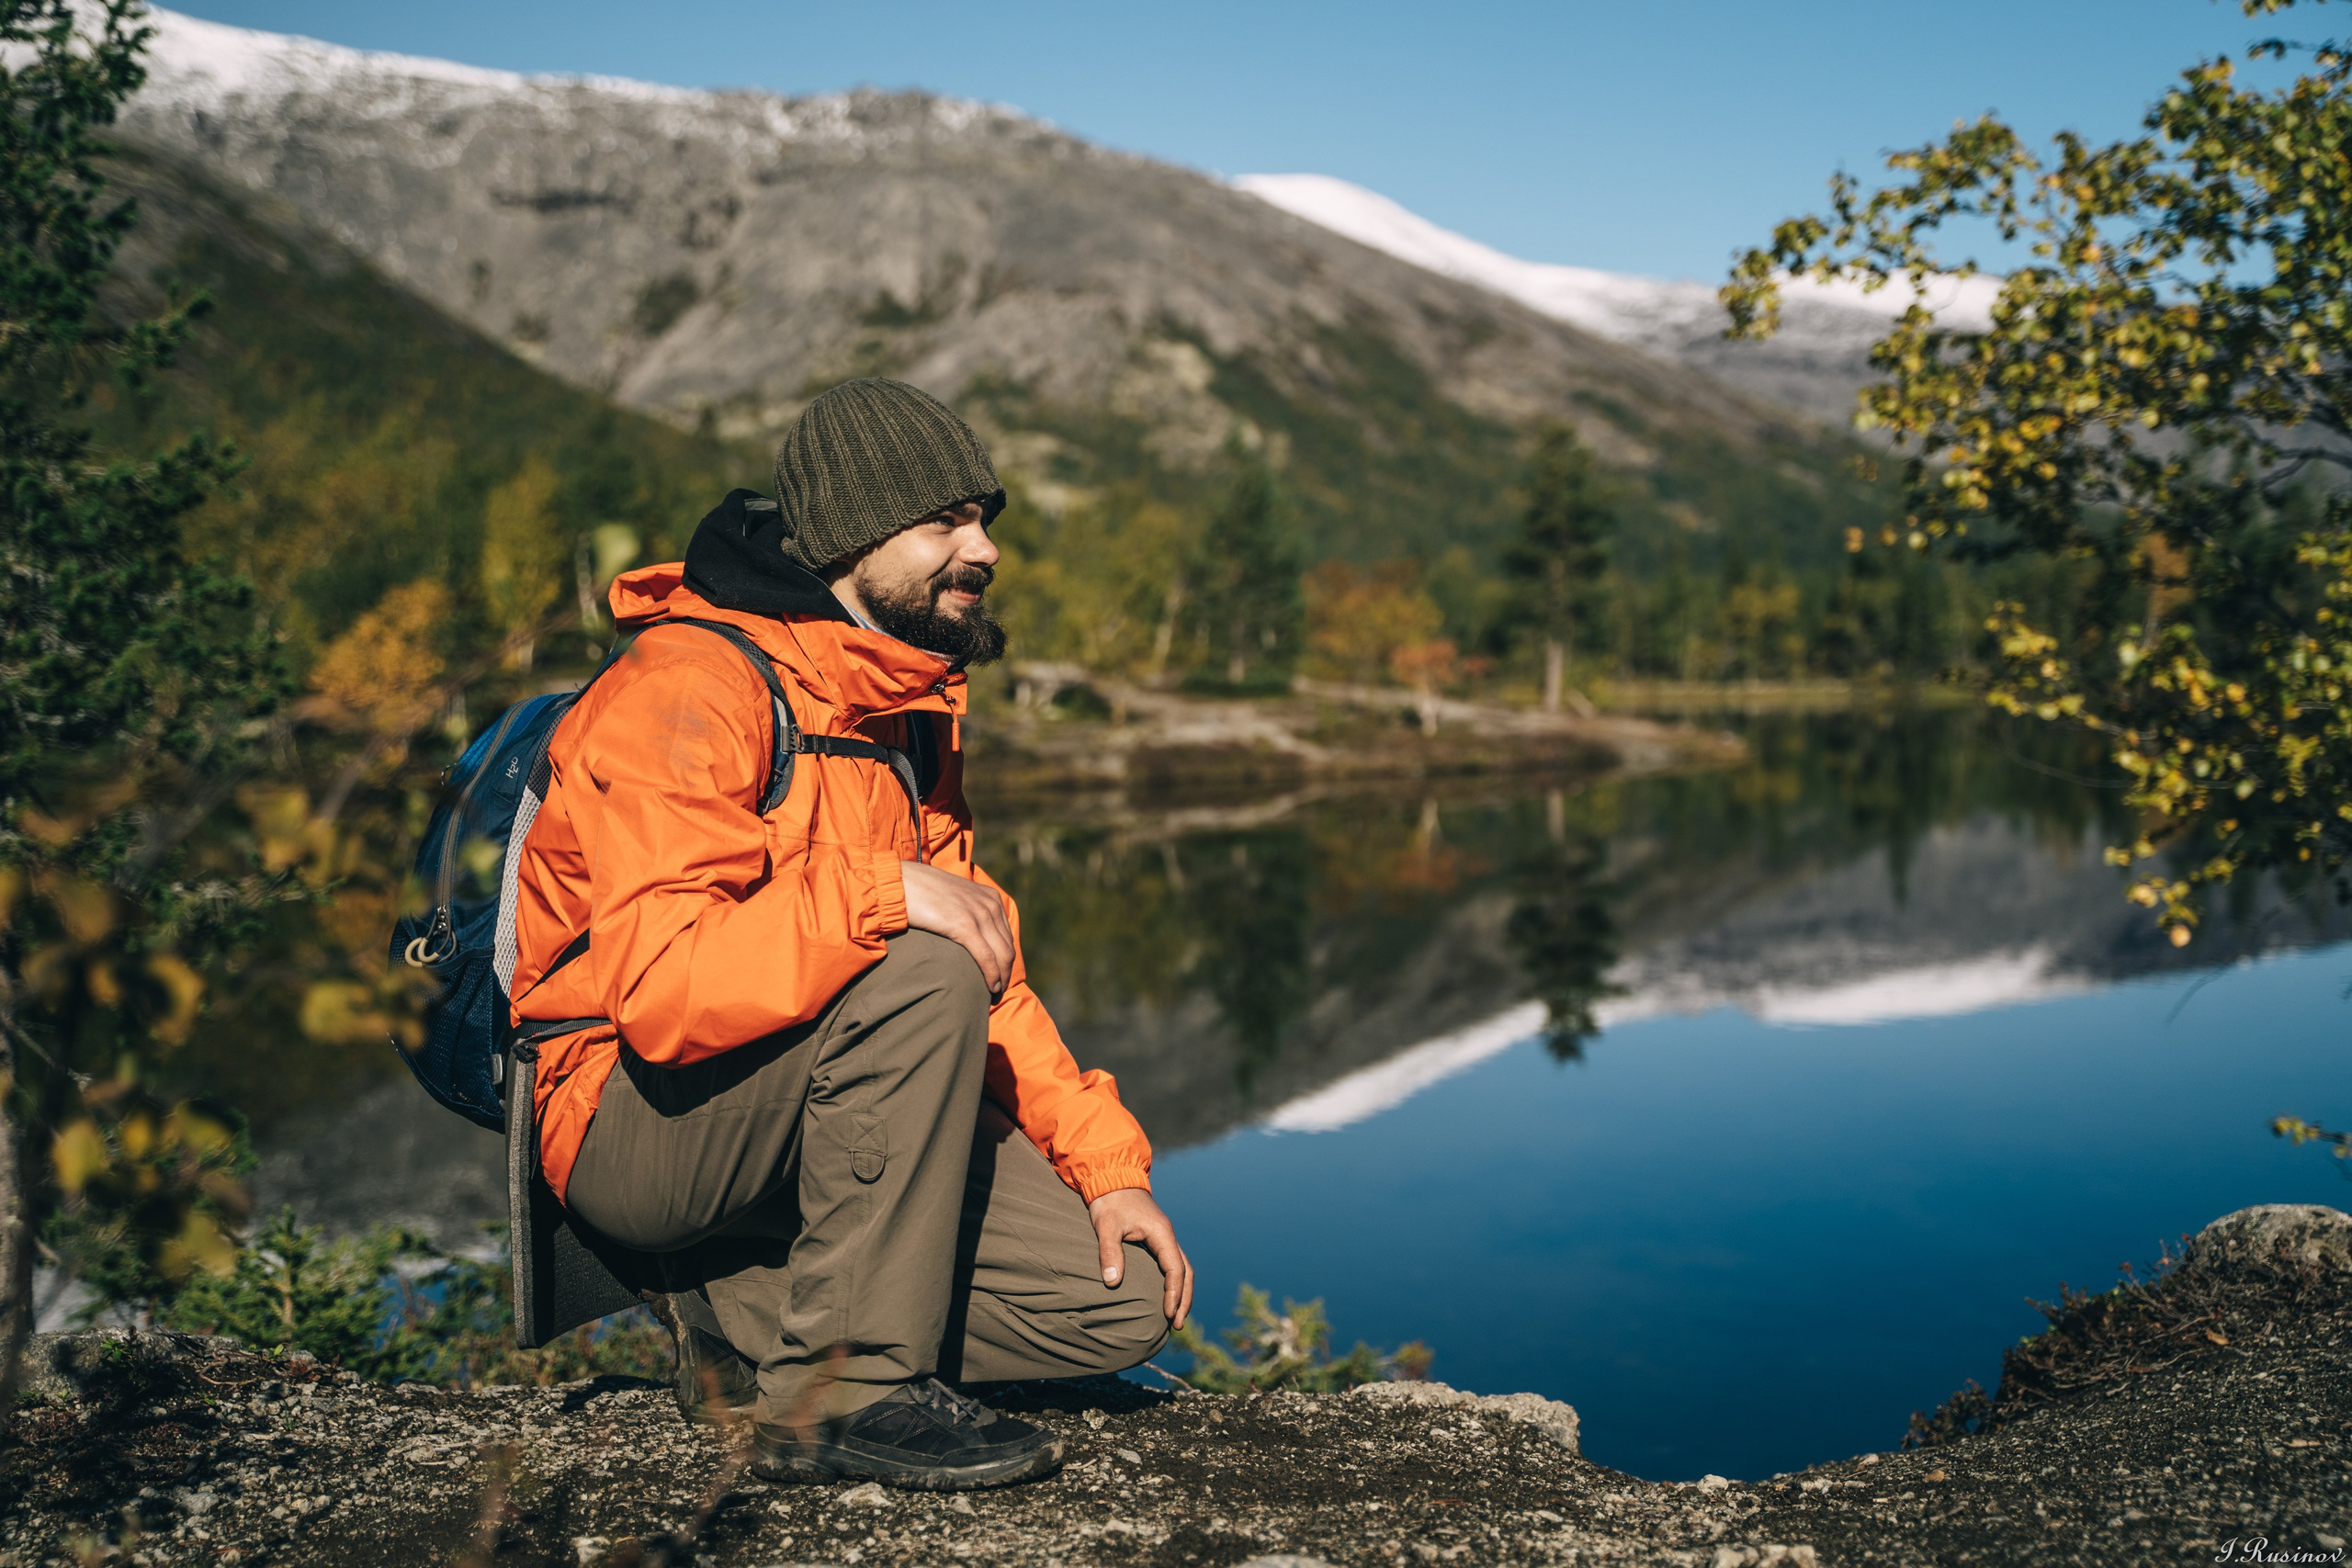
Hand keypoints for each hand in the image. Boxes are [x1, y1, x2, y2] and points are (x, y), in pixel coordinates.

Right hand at [900, 860, 1013, 995]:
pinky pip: (987, 958)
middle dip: (1006, 972)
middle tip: (999, 991)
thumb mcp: (953, 897)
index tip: (1000, 975)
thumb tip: (968, 932)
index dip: (1005, 959)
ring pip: (1001, 955)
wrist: (897, 883)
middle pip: (1007, 947)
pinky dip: (992, 976)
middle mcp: (989, 904)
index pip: (1006, 935)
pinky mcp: (965, 926)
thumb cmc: (920, 892)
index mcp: (990, 897)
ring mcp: (979, 914)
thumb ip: (966, 910)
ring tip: (994, 993)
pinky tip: (990, 988)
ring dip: (1001, 978)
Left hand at [1087, 1187, 1192, 1328]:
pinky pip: (1172, 1264)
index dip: (1174, 1294)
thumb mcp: (1106, 1226)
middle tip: (1177, 1325)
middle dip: (1184, 1299)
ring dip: (1182, 1292)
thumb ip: (1110, 1252)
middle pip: (1186, 1272)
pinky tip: (1166, 1295)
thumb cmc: (1109, 1201)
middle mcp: (1168, 1236)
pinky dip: (1174, 1282)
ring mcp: (1164, 1237)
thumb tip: (1113, 1283)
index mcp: (1161, 1233)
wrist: (1111, 1177)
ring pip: (1182, 1268)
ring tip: (1176, 1317)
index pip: (1175, 1270)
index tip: (1168, 1315)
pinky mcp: (1156, 1238)